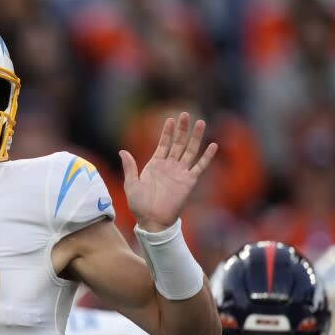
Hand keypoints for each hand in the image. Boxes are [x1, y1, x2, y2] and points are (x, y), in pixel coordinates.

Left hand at [121, 112, 217, 231]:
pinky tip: (213, 145)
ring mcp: (180, 173)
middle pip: (178, 143)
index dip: (167, 132)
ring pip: (190, 151)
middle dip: (182, 129)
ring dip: (195, 137)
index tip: (170, 119)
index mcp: (155, 165)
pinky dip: (207, 156)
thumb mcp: (131, 184)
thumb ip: (129, 167)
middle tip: (185, 114)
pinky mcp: (188, 182)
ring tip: (200, 122)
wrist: (152, 220)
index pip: (163, 143)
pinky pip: (200, 167)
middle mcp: (169, 166)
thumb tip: (122, 151)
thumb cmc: (139, 206)